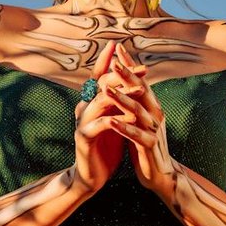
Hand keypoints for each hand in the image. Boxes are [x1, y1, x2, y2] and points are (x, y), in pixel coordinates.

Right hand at [72, 42, 126, 193]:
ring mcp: (82, 122)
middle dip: (122, 75)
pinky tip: (130, 117)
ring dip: (121, 94)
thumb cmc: (105, 147)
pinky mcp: (84, 138)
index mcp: (92, 102)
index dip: (110, 63)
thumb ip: (118, 103)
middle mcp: (84, 107)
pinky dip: (115, 120)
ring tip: (139, 89)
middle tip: (143, 68)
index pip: (100, 78)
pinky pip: (100, 125)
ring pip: (101, 102)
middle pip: (101, 85)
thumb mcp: (115, 120)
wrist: (91, 176)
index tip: (125, 50)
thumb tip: (133, 82)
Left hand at [101, 47, 178, 201]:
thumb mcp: (139, 121)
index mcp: (152, 107)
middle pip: (141, 91)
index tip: (118, 48)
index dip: (130, 65)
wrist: (160, 174)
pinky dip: (124, 128)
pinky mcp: (149, 147)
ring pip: (137, 111)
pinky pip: (136, 136)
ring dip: (122, 100)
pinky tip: (112, 122)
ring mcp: (153, 130)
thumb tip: (122, 83)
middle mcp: (155, 115)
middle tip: (113, 62)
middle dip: (127, 76)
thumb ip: (133, 103)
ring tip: (107, 90)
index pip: (140, 81)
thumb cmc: (145, 145)